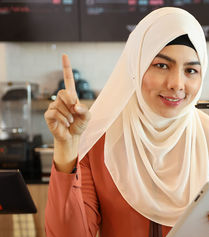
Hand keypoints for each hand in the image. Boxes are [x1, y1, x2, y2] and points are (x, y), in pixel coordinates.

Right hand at [44, 54, 90, 172]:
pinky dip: (63, 119)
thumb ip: (85, 110)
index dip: (66, 68)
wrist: (72, 137)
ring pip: (60, 105)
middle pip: (64, 93)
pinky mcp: (48, 114)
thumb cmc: (79, 125)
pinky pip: (55, 113)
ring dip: (69, 115)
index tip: (65, 55)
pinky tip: (65, 124)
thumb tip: (75, 106)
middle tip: (75, 111)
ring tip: (70, 121)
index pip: (68, 79)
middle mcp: (61, 99)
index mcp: (71, 96)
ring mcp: (53, 106)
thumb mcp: (88, 117)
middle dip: (71, 102)